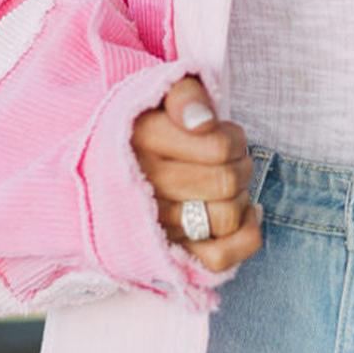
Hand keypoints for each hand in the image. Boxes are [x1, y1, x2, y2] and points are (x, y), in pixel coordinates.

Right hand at [131, 75, 263, 272]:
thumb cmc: (150, 123)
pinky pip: (219, 258)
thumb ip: (185, 96)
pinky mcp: (168, 253)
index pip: (220, 148)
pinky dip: (245, 236)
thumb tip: (203, 123)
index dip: (235, 139)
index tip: (224, 133)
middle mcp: (145, 186)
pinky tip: (247, 213)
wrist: (106, 162)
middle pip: (226, 183)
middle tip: (231, 159)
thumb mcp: (163, 93)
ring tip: (228, 184)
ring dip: (240, 199)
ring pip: (224, 219)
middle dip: (241, 166)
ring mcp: (155, 224)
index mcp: (144, 141)